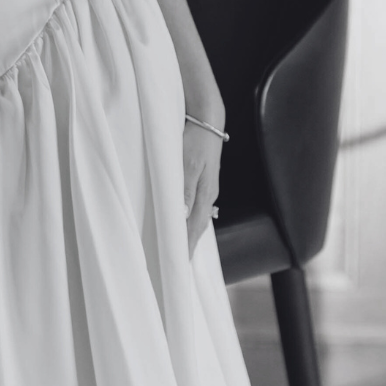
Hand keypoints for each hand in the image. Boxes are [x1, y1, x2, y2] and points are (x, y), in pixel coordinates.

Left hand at [183, 118, 222, 253]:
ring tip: (179, 250)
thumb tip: (182, 216)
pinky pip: (196, 209)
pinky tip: (183, 224)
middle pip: (198, 228)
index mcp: (205, 194)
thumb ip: (184, 190)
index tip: (178, 264)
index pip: (194, 228)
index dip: (186, 246)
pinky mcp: (202, 183)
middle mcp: (208, 195)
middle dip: (188, 246)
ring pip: (197, 219)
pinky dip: (189, 221)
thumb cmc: (195, 140)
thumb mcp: (186, 163)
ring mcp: (206, 190)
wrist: (208, 120)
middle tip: (177, 264)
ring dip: (189, 234)